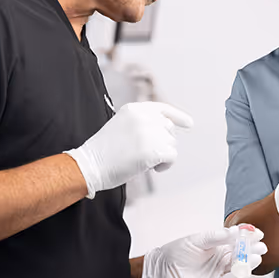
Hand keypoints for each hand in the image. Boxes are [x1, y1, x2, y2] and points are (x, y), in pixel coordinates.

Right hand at [65, 101, 193, 198]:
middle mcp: (143, 117)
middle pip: (169, 129)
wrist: (89, 166)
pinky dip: (165, 165)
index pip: (162, 109)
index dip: (177, 116)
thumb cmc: (103, 152)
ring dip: (162, 155)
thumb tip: (168, 130)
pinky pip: (172, 157)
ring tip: (143, 161)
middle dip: (163, 142)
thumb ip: (142, 123)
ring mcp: (149, 133)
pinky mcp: (153, 151)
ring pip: (171, 144)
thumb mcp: (122, 126)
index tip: (189, 124)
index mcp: (133, 109)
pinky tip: (152, 169)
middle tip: (145, 154)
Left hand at [141, 226, 266, 277]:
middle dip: (253, 251)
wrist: (159, 271)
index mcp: (219, 249)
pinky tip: (245, 267)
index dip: (248, 238)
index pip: (238, 243)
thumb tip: (233, 231)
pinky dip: (239, 275)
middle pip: (242, 257)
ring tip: (256, 255)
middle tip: (260, 245)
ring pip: (239, 270)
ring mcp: (219, 277)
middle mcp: (221, 263)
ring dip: (249, 263)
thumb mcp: (197, 240)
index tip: (258, 233)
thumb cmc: (175, 253)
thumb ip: (215, 237)